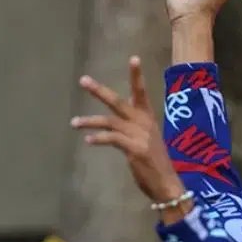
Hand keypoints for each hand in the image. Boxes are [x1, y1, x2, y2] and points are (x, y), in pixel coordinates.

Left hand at [71, 56, 182, 203]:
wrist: (166, 183)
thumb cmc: (154, 162)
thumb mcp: (145, 139)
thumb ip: (133, 126)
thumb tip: (116, 120)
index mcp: (148, 118)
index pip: (141, 92)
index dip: (137, 76)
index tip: (133, 58)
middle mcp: (143, 123)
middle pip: (118, 102)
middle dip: (99, 90)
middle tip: (83, 80)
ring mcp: (139, 135)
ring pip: (110, 121)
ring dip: (90, 121)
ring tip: (74, 123)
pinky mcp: (134, 149)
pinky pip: (112, 139)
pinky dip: (99, 138)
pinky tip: (88, 140)